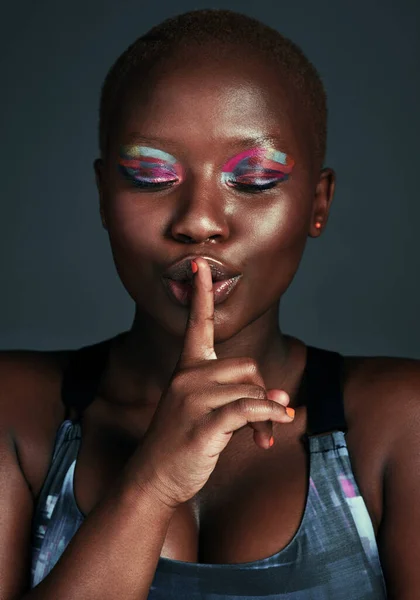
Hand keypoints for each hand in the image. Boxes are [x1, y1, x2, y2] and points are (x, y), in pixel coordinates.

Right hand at [126, 257, 293, 508]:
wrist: (155, 477)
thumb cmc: (183, 441)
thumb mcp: (206, 410)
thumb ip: (241, 396)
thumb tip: (283, 398)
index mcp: (186, 369)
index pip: (195, 324)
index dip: (201, 294)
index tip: (199, 265)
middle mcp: (187, 378)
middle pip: (246, 366)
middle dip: (261, 391)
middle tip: (262, 417)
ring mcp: (193, 401)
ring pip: (251, 390)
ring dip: (267, 414)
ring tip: (263, 435)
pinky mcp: (203, 425)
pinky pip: (248, 409)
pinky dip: (268, 417)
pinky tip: (275, 427)